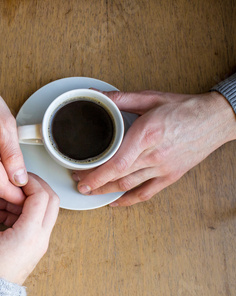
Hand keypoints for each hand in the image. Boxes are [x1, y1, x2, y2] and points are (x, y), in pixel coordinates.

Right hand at [0, 69, 27, 204]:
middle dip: (10, 192)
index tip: (29, 195)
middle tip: (27, 187)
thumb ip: (13, 154)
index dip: (17, 194)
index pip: (1, 186)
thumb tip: (20, 178)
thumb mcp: (5, 123)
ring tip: (17, 176)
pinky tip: (2, 167)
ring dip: (0, 183)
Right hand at [0, 174, 59, 284]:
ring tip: (2, 201)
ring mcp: (41, 242)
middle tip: (15, 182)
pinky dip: (24, 211)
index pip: (41, 197)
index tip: (15, 177)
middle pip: (52, 200)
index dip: (29, 181)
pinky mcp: (36, 244)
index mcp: (29, 235)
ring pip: (46, 209)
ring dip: (27, 199)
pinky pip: (38, 220)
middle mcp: (40, 238)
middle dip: (35, 186)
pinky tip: (2, 213)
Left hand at [73, 90, 235, 205]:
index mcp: (147, 134)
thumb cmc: (184, 108)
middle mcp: (154, 154)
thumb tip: (95, 94)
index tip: (80, 177)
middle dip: (94, 183)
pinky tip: (115, 202)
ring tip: (91, 191)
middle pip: (118, 176)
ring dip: (106, 191)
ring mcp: (163, 168)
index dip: (96, 175)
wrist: (216, 118)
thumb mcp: (150, 98)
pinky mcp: (171, 176)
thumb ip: (120, 98)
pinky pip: (147, 193)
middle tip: (79, 182)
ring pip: (129, 186)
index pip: (116, 162)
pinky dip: (129, 200)